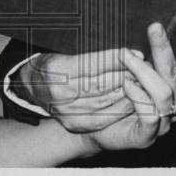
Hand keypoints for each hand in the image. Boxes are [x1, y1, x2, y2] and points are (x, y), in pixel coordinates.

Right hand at [18, 48, 137, 132]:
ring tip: (143, 82)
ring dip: (127, 92)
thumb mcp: (63, 51)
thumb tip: (124, 53)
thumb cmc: (51, 64)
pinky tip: (133, 100)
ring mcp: (67, 112)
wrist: (31, 88)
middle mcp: (60, 94)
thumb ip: (90, 54)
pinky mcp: (75, 124)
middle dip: (125, 75)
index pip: (91, 65)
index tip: (132, 53)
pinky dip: (120, 107)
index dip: (113, 59)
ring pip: (105, 101)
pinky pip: (104, 116)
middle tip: (144, 67)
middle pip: (100, 84)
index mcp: (57, 71)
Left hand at [83, 22, 175, 152]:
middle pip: (174, 73)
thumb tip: (145, 40)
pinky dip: (136, 96)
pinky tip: (126, 85)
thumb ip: (139, 57)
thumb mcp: (127, 71)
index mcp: (174, 86)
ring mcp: (163, 123)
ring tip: (125, 56)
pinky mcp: (147, 137)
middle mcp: (174, 103)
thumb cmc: (113, 95)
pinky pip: (149, 114)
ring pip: (162, 92)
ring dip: (142, 70)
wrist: (95, 128)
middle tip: (154, 27)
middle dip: (164, 48)